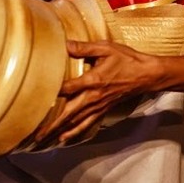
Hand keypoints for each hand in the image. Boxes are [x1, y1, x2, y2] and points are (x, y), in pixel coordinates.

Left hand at [37, 39, 158, 142]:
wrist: (147, 75)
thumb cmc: (127, 59)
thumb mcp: (106, 48)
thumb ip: (85, 47)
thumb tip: (65, 44)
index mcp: (93, 81)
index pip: (69, 88)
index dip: (54, 92)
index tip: (37, 96)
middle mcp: (94, 97)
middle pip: (69, 113)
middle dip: (52, 124)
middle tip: (36, 133)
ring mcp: (99, 106)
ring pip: (76, 122)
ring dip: (60, 131)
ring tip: (44, 139)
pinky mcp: (103, 110)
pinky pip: (87, 124)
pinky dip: (75, 132)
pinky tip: (64, 138)